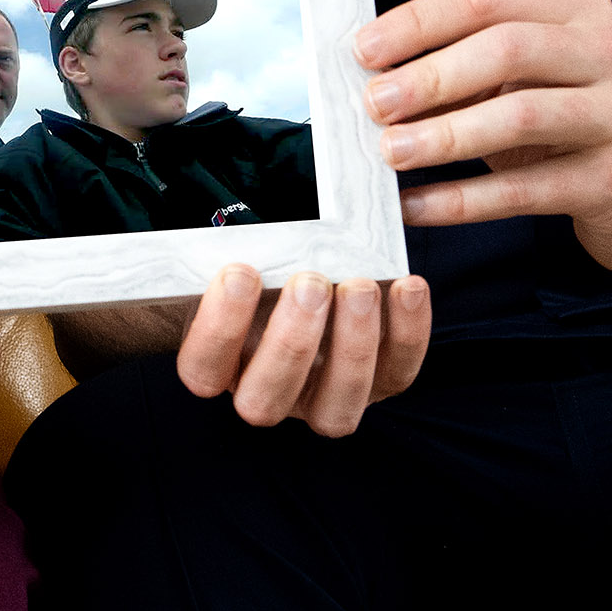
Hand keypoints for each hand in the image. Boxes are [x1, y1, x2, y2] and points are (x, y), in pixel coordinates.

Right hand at [174, 263, 430, 434]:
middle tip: (309, 282)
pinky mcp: (379, 385)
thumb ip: (229, 246)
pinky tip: (407, 287)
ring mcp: (324, 399)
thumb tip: (212, 202)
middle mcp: (267, 392)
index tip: (240, 272)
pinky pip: (397, 374)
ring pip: (335, 408)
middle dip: (291, 341)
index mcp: (219, 364)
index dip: (219, 327)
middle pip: (265, 399)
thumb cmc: (267, 260)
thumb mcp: (239, 253)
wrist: (318, 269)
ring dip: (351, 346)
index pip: (203, 367)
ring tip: (358, 286)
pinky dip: (408, 333)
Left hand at [359, 0, 611, 278]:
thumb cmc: (579, 123)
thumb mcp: (540, 75)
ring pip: (519, 117)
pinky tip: (418, 207)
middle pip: (506, 49)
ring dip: (443, 136)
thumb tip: (374, 69)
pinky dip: (463, 199)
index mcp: (581, 10)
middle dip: (430, 76)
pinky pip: (526, 190)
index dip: (420, 21)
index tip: (363, 50)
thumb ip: (475, 61)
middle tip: (373, 104)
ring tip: (388, 153)